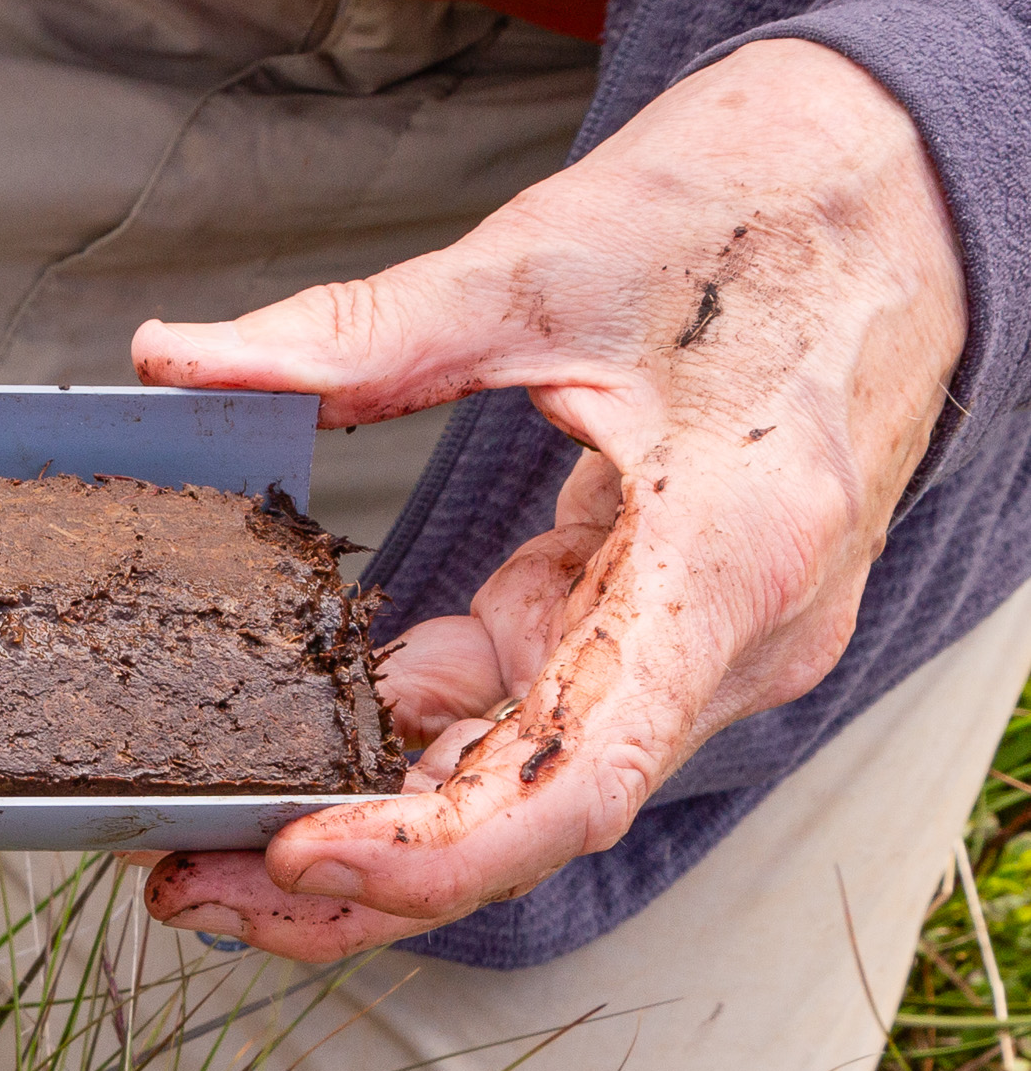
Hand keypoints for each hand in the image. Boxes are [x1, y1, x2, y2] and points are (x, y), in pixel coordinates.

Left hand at [125, 37, 964, 962]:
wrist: (892, 187)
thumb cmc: (761, 215)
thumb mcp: (544, 259)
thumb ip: (358, 331)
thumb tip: (178, 358)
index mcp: (730, 556)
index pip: (587, 776)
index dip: (440, 845)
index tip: (307, 857)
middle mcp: (736, 632)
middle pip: (536, 807)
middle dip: (366, 866)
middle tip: (196, 882)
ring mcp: (704, 635)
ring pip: (525, 776)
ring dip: (378, 819)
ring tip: (215, 846)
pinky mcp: (660, 615)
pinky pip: (532, 706)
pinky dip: (420, 736)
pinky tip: (300, 745)